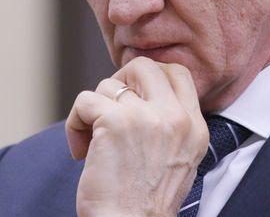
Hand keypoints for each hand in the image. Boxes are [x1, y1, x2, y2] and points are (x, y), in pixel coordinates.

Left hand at [66, 57, 208, 216]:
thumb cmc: (145, 202)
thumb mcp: (178, 157)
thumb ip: (169, 123)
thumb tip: (138, 92)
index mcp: (194, 127)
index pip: (178, 73)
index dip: (150, 77)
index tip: (133, 98)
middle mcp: (176, 118)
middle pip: (144, 66)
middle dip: (119, 82)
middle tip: (109, 110)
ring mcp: (146, 117)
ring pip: (108, 84)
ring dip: (94, 111)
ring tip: (94, 144)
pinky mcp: (115, 122)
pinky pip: (84, 101)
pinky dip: (74, 124)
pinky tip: (81, 150)